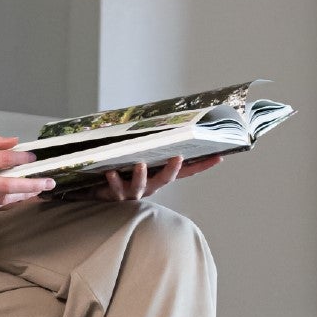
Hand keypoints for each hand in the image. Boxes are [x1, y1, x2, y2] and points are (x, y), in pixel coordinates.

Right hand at [0, 134, 57, 214]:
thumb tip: (13, 142)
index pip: (2, 159)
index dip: (21, 159)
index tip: (33, 158)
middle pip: (6, 185)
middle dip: (30, 185)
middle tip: (48, 183)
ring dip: (20, 197)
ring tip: (34, 193)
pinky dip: (2, 204)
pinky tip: (12, 200)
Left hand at [91, 152, 222, 202]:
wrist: (97, 193)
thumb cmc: (121, 171)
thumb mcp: (138, 157)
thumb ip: (149, 145)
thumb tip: (162, 120)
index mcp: (159, 176)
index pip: (184, 171)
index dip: (201, 165)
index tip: (218, 156)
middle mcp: (150, 186)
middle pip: (164, 179)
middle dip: (171, 169)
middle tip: (177, 157)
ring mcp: (133, 192)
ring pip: (140, 186)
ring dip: (141, 176)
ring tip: (140, 164)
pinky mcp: (115, 195)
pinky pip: (115, 189)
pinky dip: (113, 180)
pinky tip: (111, 172)